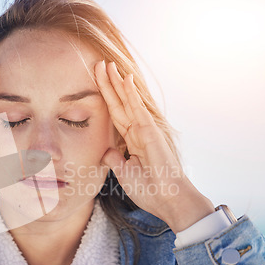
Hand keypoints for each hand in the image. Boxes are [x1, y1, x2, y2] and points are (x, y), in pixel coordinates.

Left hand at [94, 60, 213, 232]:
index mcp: (132, 141)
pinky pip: (137, 108)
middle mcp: (138, 131)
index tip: (97, 82)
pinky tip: (124, 78)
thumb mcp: (124, 173)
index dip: (106, 98)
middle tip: (98, 64)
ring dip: (117, 82)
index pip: (115, 114)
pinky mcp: (150, 131)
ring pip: (127, 101)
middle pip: (119, 103)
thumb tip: (107, 151)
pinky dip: (131, 93)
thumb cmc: (149, 189)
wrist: (167, 199)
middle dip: (108, 84)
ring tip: (106, 64)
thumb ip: (116, 159)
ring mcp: (144, 129)